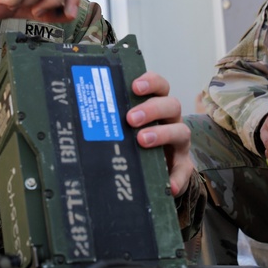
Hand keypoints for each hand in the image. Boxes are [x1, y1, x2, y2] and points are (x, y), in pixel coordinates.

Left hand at [124, 72, 192, 197]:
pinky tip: (168, 185)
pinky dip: (177, 177)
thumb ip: (114, 119)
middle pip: (172, 105)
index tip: (134, 86)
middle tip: (131, 118)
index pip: (160, 86)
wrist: (156, 170)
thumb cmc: (135, 141)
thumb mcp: (126, 127)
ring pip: (181, 132)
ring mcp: (179, 143)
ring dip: (162, 134)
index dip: (150, 82)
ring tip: (142, 141)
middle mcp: (171, 121)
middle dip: (151, 109)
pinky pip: (184, 171)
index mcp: (158, 106)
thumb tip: (83, 118)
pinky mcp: (182, 166)